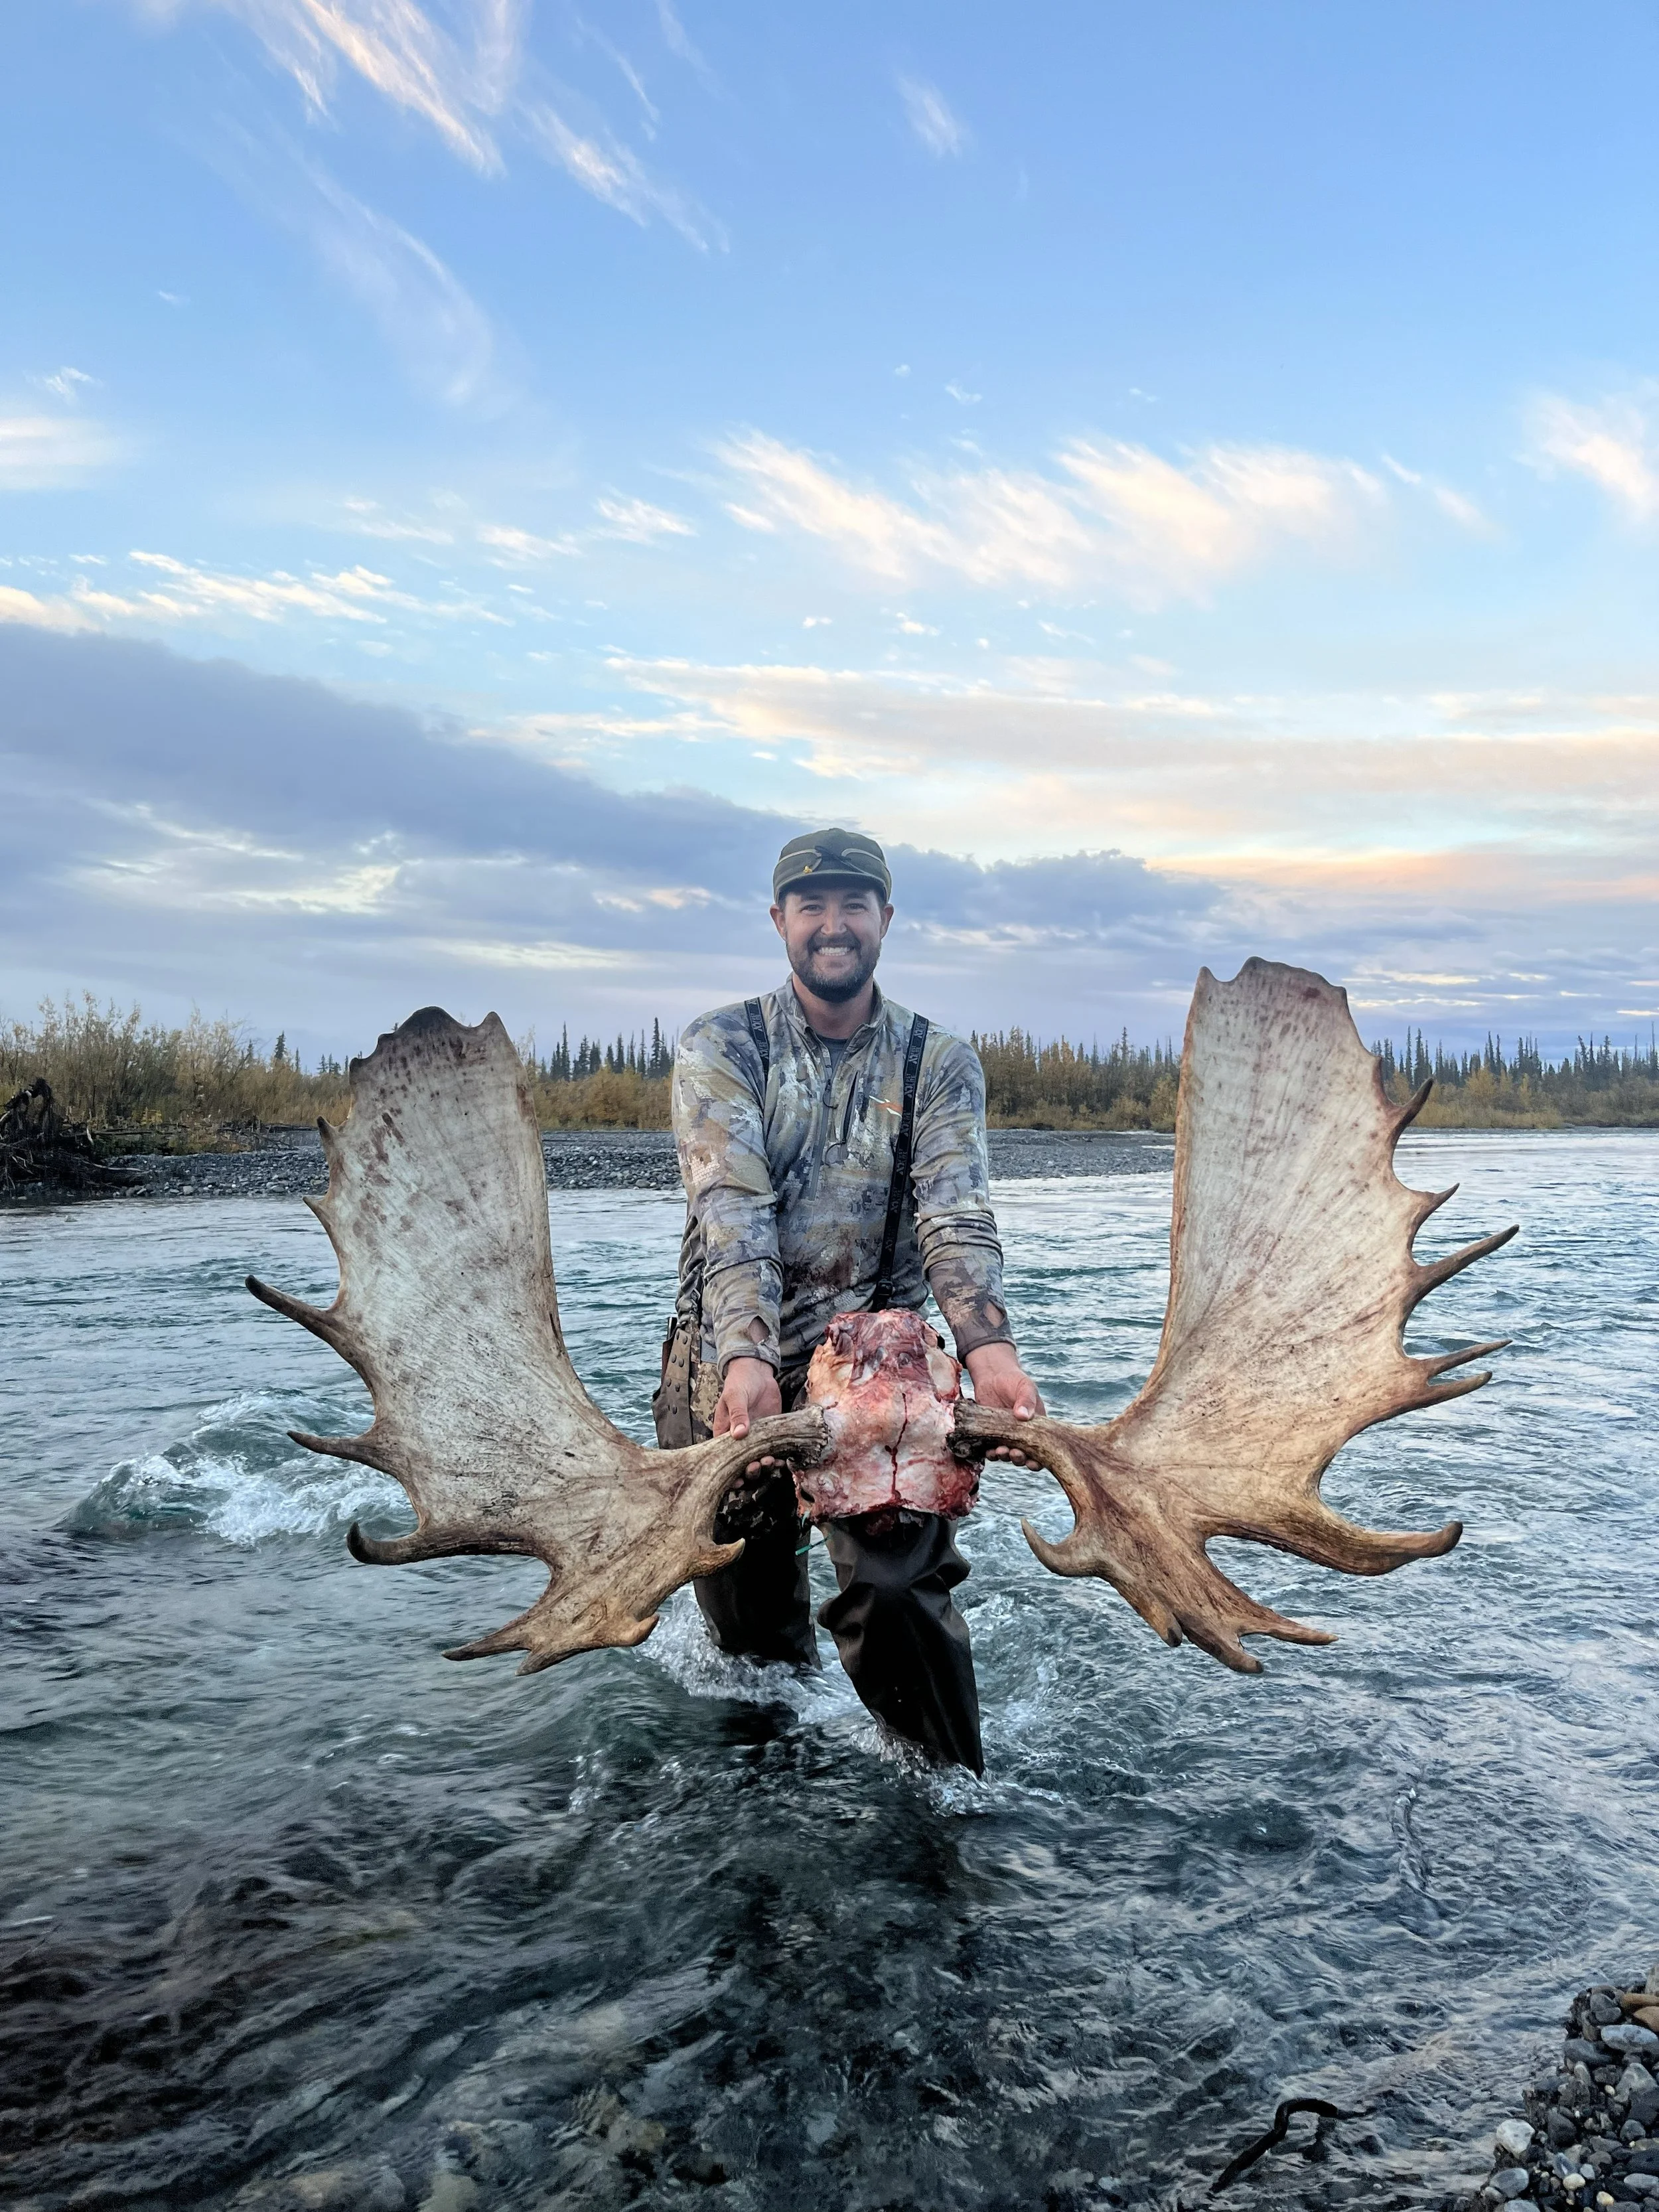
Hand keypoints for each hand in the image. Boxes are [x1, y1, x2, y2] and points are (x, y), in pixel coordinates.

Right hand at [712, 1355, 783, 1473]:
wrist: (757, 1372)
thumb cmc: (739, 1382)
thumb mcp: (735, 1396)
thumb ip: (737, 1414)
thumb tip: (739, 1434)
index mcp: (724, 1434)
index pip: (723, 1461)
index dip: (729, 1475)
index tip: (738, 1481)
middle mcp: (739, 1441)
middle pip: (742, 1466)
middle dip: (750, 1471)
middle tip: (758, 1465)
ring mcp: (756, 1440)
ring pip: (759, 1462)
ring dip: (764, 1468)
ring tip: (770, 1461)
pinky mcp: (771, 1435)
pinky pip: (773, 1452)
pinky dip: (777, 1460)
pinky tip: (781, 1461)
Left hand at [964, 1342, 1044, 1466]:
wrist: (992, 1376)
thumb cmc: (1014, 1380)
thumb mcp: (1025, 1387)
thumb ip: (1026, 1400)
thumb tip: (1023, 1416)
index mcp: (1037, 1426)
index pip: (1042, 1448)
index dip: (1039, 1459)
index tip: (1033, 1462)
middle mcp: (1023, 1435)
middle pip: (1025, 1455)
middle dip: (1020, 1458)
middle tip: (1015, 1453)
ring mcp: (1007, 1436)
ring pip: (1008, 1455)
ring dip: (1005, 1457)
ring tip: (1000, 1451)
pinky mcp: (991, 1435)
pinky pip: (992, 1450)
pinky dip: (991, 1454)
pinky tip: (989, 1452)